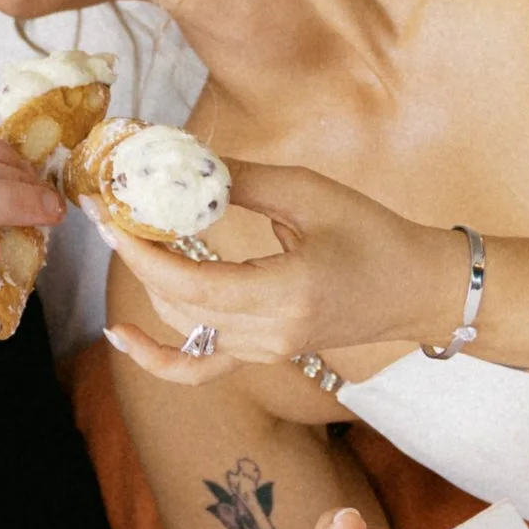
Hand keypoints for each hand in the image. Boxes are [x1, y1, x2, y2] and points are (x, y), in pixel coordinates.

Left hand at [103, 163, 466, 386]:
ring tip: (127, 236)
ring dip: (149, 283)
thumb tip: (182, 160)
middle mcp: (269, 334)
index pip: (190, 283)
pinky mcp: (262, 354)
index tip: (110, 214)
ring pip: (183, 324)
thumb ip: (241, 181)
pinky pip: (199, 368)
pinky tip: (121, 336)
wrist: (418, 288)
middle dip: (137, 258)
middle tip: (112, 210)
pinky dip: (158, 358)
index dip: (140, 251)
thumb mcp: (309, 193)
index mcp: (285, 293)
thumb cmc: (374, 235)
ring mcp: (264, 351)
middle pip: (177, 303)